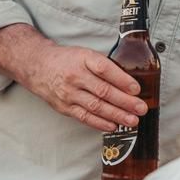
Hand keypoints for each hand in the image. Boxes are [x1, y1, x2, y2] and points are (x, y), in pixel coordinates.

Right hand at [21, 42, 148, 132]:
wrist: (38, 66)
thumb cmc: (67, 60)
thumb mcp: (85, 54)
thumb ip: (103, 65)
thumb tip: (129, 82)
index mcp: (83, 59)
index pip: (104, 69)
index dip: (122, 80)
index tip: (136, 89)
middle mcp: (75, 76)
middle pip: (103, 91)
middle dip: (125, 102)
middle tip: (141, 108)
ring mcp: (69, 93)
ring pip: (96, 106)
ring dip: (116, 115)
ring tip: (132, 120)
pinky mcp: (64, 107)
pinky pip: (84, 117)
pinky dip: (100, 123)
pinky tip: (113, 126)